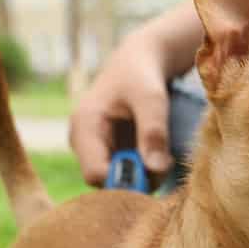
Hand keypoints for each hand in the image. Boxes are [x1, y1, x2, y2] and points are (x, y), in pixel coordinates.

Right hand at [69, 32, 176, 186]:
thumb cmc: (142, 76)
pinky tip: (157, 155)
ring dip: (144, 178)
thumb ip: (154, 132)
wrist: (138, 64)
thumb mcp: (152, 99)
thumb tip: (156, 169)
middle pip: (106, 184)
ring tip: (164, 155)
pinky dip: (144, 173)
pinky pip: (124, 177)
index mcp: (84, 126)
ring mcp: (93, 151)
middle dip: (138, 181)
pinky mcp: (107, 154)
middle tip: (166, 163)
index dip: (126, 181)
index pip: (95, 175)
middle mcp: (82, 143)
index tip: (155, 170)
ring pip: (117, 184)